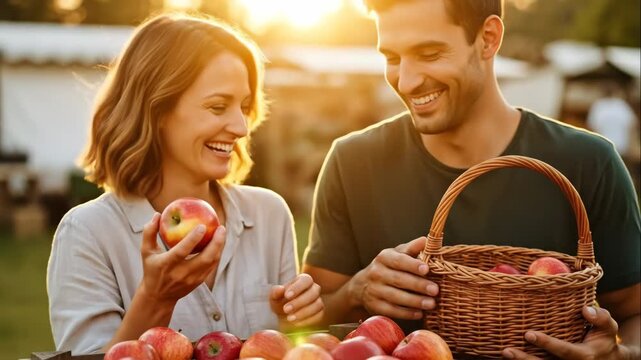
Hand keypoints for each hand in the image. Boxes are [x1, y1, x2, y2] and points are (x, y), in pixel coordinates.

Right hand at [137, 213, 225, 305]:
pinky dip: (217, 253)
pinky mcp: (199, 282)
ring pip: (211, 262)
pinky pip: (212, 266)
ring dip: (220, 247)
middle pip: (204, 258)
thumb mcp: (146, 252)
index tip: (203, 226)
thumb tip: (157, 215)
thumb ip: (149, 233)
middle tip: (220, 227)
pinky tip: (219, 242)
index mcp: (167, 265)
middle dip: (216, 242)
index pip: (182, 251)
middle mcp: (181, 273)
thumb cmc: (152, 269)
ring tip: (222, 232)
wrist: (159, 297)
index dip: (193, 239)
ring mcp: (192, 279)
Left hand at [270, 273, 323, 326]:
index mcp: (303, 280)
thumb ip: (275, 292)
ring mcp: (318, 301)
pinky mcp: (320, 313)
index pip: (306, 280)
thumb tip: (280, 289)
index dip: (297, 287)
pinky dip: (307, 320)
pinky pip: (318, 316)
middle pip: (313, 292)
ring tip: (289, 318)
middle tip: (286, 309)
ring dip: (303, 312)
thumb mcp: (274, 298)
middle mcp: (313, 289)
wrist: (285, 317)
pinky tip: (296, 323)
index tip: (287, 296)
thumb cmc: (281, 303)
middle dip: (299, 302)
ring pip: (317, 304)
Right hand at [352, 236, 438, 319]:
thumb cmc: (389, 267)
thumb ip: (412, 248)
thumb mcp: (398, 254)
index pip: (399, 260)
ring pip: (395, 297)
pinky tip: (419, 313)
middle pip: (398, 279)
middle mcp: (376, 273)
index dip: (412, 265)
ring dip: (415, 301)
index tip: (427, 269)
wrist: (363, 285)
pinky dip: (406, 313)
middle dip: (418, 285)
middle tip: (435, 290)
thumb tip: (426, 240)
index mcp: (384, 257)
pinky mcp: (374, 306)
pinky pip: (391, 310)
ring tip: (431, 304)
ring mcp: (374, 290)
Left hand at [503, 306, 631, 359]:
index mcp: (584, 356)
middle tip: (507, 350)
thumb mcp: (609, 328)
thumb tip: (586, 310)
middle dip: (525, 359)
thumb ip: (601, 317)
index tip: (528, 334)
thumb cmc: (603, 339)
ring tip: (504, 353)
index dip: (547, 344)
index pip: (564, 351)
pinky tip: (507, 359)